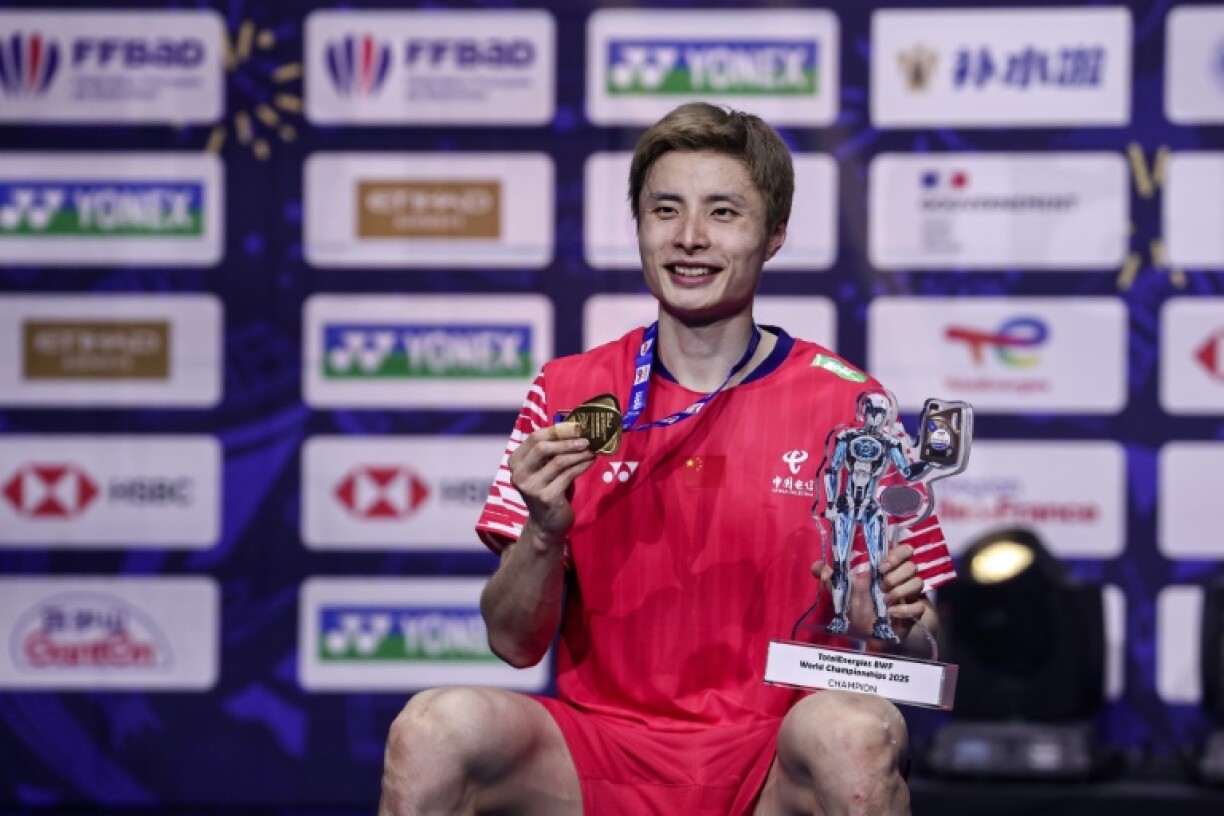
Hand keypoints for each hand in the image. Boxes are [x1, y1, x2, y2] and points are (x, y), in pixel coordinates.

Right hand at [507, 420, 596, 547]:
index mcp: (515, 462)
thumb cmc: (548, 489)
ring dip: (579, 453)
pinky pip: (568, 475)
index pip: (534, 438)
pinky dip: (582, 465)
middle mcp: (519, 474)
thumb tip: (576, 428)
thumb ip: (553, 450)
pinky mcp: (546, 497)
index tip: (576, 427)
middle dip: (567, 440)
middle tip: (586, 438)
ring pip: (558, 461)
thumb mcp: (545, 468)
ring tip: (592, 449)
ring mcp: (531, 487)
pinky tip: (591, 461)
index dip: (557, 430)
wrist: (547, 523)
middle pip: (542, 447)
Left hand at [810, 544, 926, 636]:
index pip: (904, 550)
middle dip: (896, 574)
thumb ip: (830, 578)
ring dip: (900, 591)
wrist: (876, 635)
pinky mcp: (917, 612)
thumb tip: (816, 566)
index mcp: (887, 569)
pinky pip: (920, 606)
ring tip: (885, 600)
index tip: (881, 567)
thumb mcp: (843, 594)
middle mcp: (902, 578)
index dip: (897, 554)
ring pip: (918, 582)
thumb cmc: (860, 609)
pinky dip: (905, 610)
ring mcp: (911, 595)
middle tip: (881, 585)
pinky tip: (891, 614)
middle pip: (912, 564)